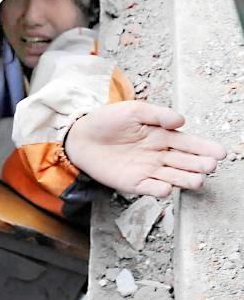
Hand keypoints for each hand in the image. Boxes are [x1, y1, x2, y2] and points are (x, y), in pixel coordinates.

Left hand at [65, 101, 225, 196]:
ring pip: (173, 176)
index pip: (188, 143)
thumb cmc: (107, 120)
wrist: (81, 136)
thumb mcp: (133, 110)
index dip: (204, 147)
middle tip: (211, 165)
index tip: (220, 152)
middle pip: (185, 161)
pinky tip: (166, 187)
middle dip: (199, 164)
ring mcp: (147, 169)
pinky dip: (159, 189)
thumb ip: (157, 114)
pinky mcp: (134, 183)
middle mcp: (158, 154)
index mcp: (161, 135)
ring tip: (198, 180)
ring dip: (185, 179)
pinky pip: (151, 188)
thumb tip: (181, 120)